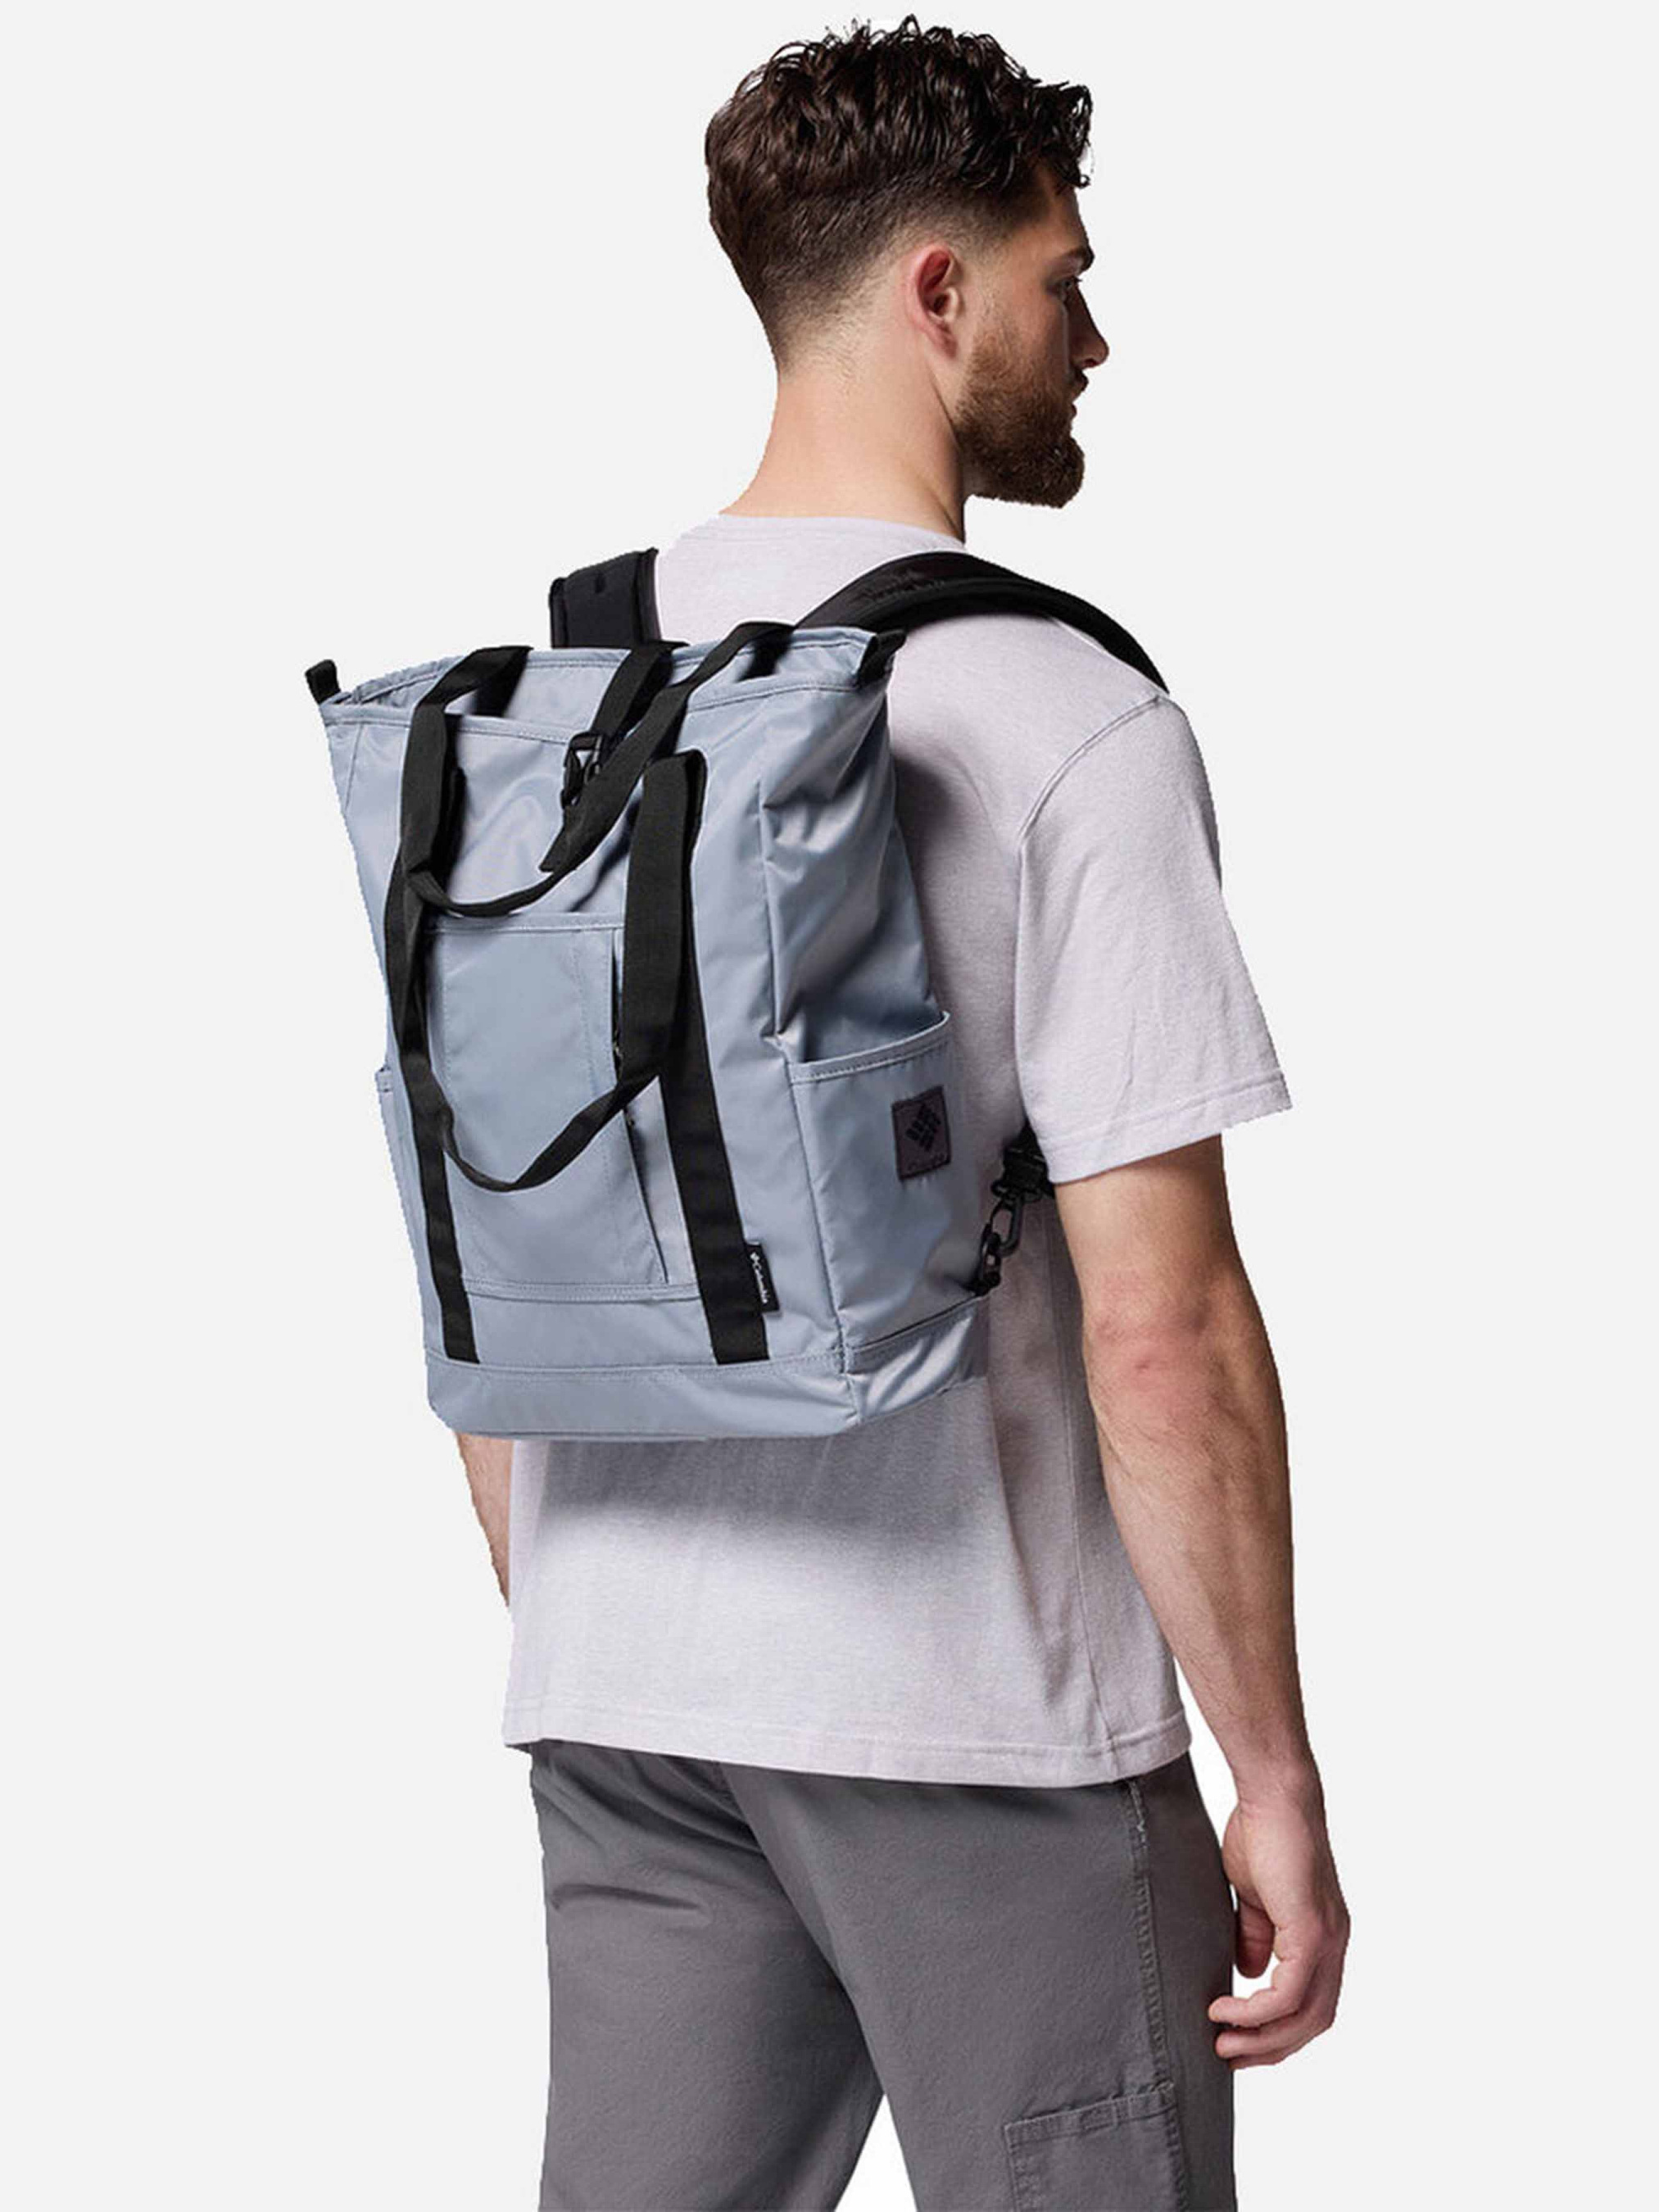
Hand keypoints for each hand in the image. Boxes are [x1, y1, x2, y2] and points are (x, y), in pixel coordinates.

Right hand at [1208, 1778, 1348, 2066]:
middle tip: (1229, 2056)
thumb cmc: (1262, 1833)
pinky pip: (1288, 1992)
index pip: (1311, 2004)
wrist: (1273, 1793)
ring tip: (1223, 2042)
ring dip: (1263, 2039)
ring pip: (1305, 2016)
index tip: (1238, 2040)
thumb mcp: (1256, 1895)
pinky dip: (1256, 2011)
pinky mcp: (1311, 1931)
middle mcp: (1334, 1944)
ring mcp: (1328, 1940)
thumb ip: (1257, 1935)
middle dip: (1271, 2048)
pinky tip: (1224, 2008)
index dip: (1279, 2032)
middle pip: (1314, 2023)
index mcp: (1323, 1937)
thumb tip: (1248, 1973)